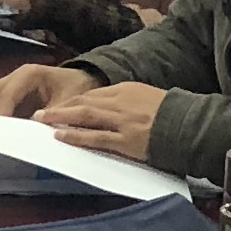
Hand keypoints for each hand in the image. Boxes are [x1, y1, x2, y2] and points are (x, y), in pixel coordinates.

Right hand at [0, 62, 96, 120]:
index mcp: (29, 75)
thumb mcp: (72, 101)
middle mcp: (12, 79)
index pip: (7, 93)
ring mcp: (7, 88)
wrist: (84, 80)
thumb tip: (35, 129)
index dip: (2, 111)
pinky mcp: (6, 99)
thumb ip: (55, 114)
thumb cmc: (77, 89)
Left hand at [39, 83, 167, 162]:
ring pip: (85, 116)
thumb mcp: (147, 97)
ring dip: (60, 119)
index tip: (57, 107)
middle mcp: (120, 102)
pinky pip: (95, 138)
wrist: (191, 126)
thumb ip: (126, 100)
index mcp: (126, 90)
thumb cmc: (172, 113)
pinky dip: (76, 136)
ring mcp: (122, 122)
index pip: (92, 94)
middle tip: (38, 114)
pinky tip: (60, 136)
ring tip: (41, 123)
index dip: (72, 101)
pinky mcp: (126, 141)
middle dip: (59, 108)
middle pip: (83, 102)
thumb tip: (107, 107)